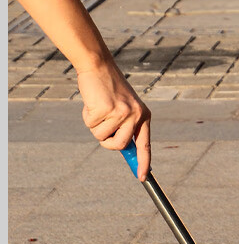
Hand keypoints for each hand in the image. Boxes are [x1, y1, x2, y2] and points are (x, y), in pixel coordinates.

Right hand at [77, 61, 151, 179]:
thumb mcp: (124, 108)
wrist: (99, 66)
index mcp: (143, 116)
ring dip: (95, 126)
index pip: (145, 145)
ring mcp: (121, 112)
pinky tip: (92, 102)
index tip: (142, 177)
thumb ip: (127, 127)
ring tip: (99, 107)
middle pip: (119, 146)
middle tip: (103, 125)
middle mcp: (135, 115)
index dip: (144, 162)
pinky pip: (91, 125)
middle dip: (107, 141)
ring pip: (102, 137)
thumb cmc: (109, 89)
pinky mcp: (105, 109)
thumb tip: (124, 149)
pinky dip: (87, 116)